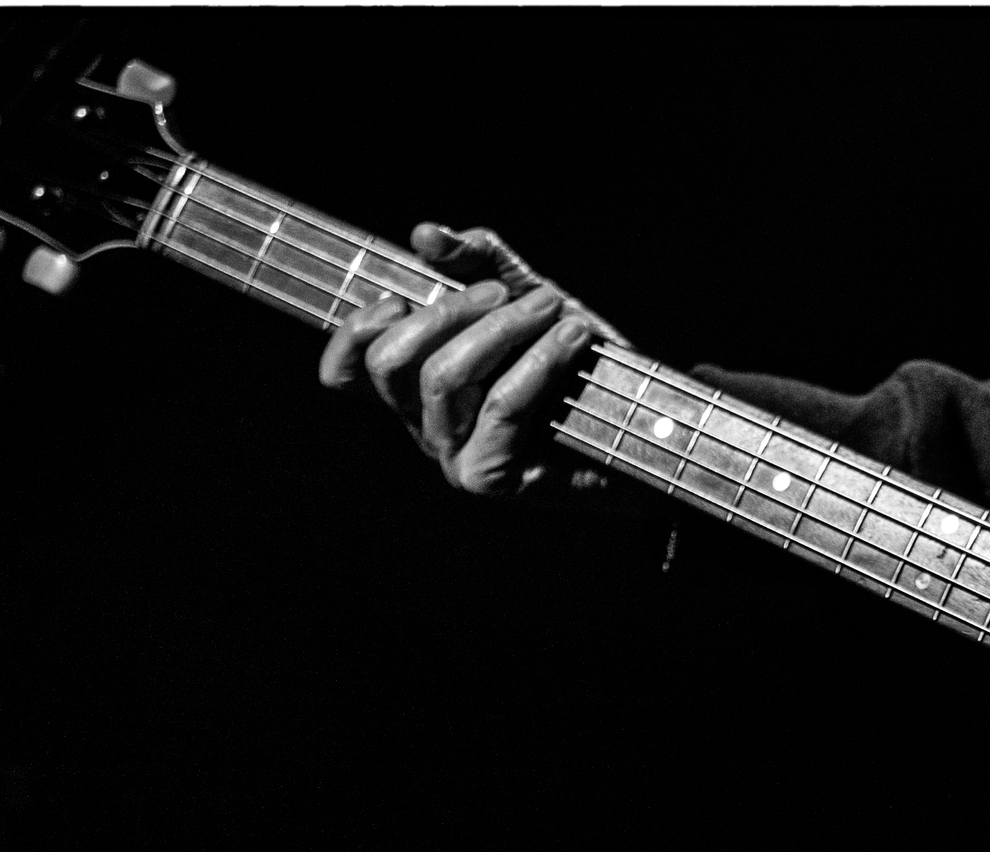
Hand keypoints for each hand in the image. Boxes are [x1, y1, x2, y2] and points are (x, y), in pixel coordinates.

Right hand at [317, 224, 638, 502]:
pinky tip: (573, 335)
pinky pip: (501, 406)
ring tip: (552, 306)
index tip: (398, 299)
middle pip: (392, 363)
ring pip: (443, 379)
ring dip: (502, 329)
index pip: (344, 374)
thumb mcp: (524, 295)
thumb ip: (477, 263)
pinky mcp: (496, 479)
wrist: (645, 425)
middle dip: (448, 312)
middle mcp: (426, 430)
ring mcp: (456, 460)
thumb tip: (425, 234)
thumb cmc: (576, 362)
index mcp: (417, 393)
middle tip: (507, 293)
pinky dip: (539, 361)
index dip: (352, 332)